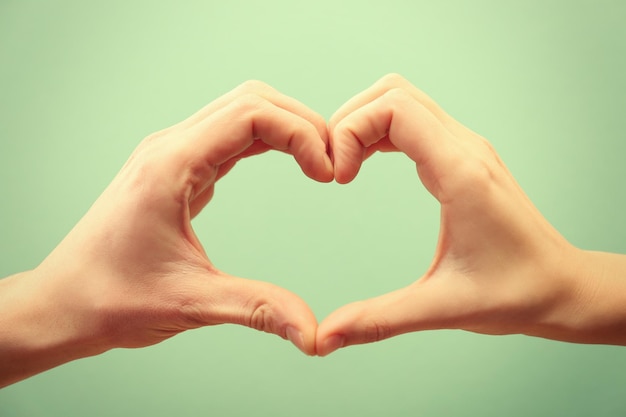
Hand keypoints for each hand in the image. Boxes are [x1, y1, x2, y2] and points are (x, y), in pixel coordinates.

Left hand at [0, 81, 332, 386]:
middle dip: (300, 123)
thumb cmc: (110, 298)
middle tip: (331, 164)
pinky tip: (284, 162)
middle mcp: (170, 148)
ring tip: (316, 162)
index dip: (300, 134)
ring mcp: (172, 155)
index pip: (251, 115)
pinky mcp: (176, 171)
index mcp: (171, 165)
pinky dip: (264, 141)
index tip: (327, 174)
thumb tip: (314, 332)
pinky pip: (227, 136)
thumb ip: (258, 309)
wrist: (64, 304)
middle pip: (250, 101)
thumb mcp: (190, 303)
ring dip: (284, 128)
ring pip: (239, 112)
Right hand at [316, 74, 615, 354]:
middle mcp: (465, 148)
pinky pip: (414, 122)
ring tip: (344, 166)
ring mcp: (466, 148)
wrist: (563, 287)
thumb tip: (324, 337)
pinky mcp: (463, 158)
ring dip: (364, 123)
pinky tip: (366, 164)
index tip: (337, 178)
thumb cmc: (516, 293)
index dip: (351, 131)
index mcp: (461, 173)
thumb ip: (378, 320)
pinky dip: (381, 132)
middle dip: (350, 121)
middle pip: (393, 92)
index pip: (394, 109)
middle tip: (333, 168)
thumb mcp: (442, 308)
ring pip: (403, 100)